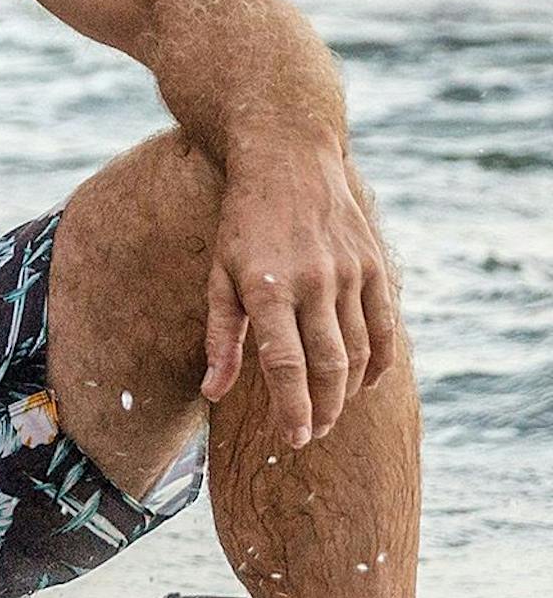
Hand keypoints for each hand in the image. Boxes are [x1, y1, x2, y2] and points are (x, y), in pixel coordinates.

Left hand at [200, 148, 397, 446]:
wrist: (287, 158)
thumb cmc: (242, 223)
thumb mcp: (218, 274)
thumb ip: (219, 336)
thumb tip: (213, 392)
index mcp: (267, 287)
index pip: (284, 363)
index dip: (292, 407)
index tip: (296, 439)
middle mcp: (312, 281)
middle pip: (327, 364)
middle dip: (323, 409)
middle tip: (312, 434)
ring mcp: (348, 272)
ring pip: (359, 351)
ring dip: (348, 391)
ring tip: (331, 413)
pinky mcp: (373, 265)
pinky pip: (385, 326)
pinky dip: (380, 361)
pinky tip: (365, 383)